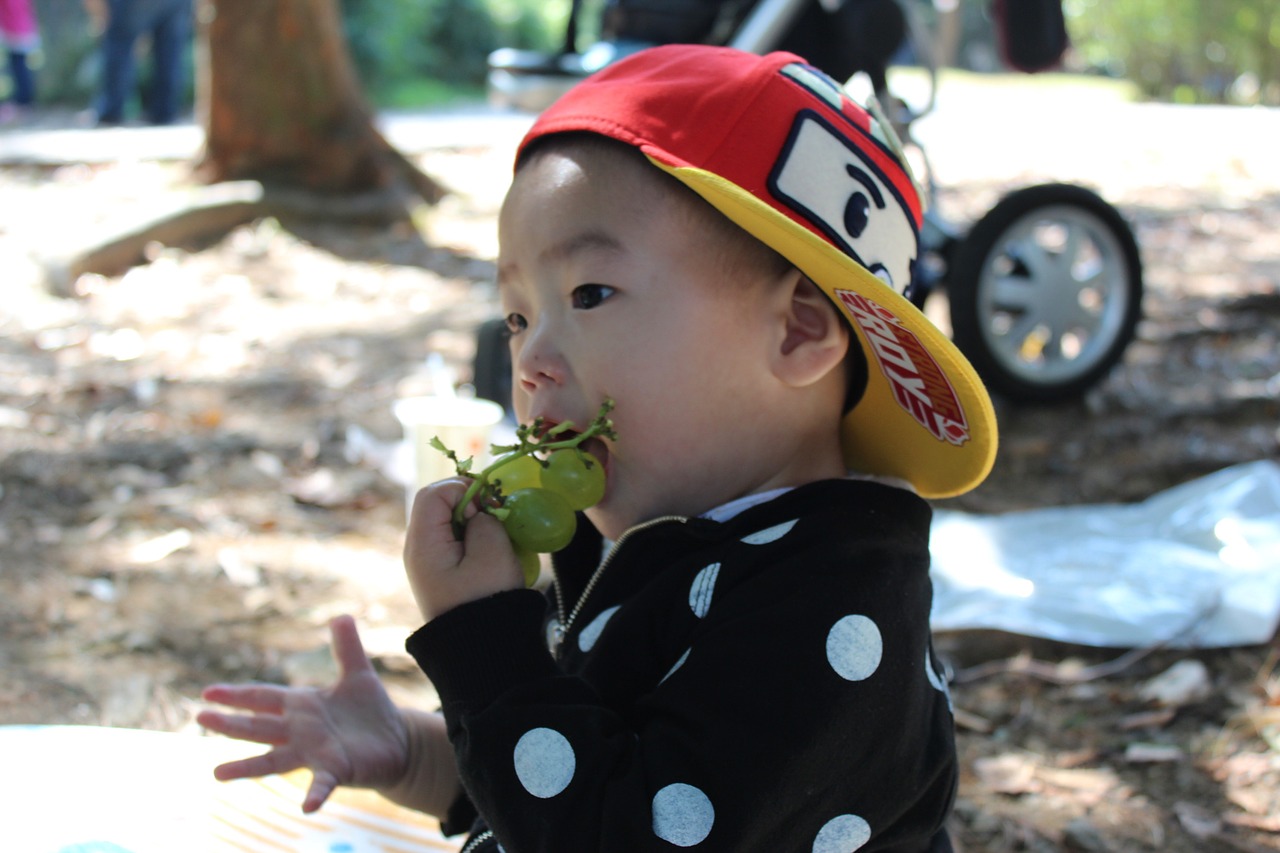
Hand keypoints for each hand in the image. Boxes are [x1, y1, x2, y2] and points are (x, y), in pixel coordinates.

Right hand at [197, 615, 409, 812]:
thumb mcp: (358, 674)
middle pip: (259, 726)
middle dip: (230, 723)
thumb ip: (347, 647)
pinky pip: (322, 784)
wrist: (397, 741)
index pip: (263, 698)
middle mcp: (300, 732)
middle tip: (199, 718)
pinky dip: (315, 795)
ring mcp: (314, 754)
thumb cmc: (371, 710)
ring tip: (217, 773)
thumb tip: (341, 615)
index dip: (237, 694)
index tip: (208, 692)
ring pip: (274, 760)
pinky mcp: (335, 771)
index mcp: (302, 706)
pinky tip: (307, 807)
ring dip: (246, 767)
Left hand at [403, 479, 523, 621]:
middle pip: (436, 504)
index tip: (488, 507)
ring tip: (496, 533)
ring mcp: (427, 562)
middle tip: (495, 514)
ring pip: (446, 521)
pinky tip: (490, 549)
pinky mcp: (440, 572)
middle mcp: (418, 549)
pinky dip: (471, 535)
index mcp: (423, 544)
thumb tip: (479, 513)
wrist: (482, 649)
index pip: (433, 493)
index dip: (462, 489)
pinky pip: (452, 540)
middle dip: (468, 501)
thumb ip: (485, 521)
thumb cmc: (487, 599)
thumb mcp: (492, 552)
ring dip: (472, 519)